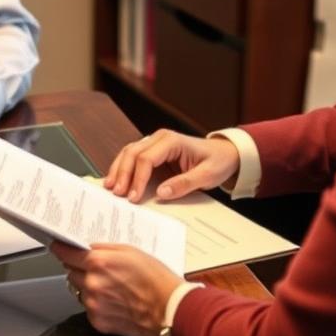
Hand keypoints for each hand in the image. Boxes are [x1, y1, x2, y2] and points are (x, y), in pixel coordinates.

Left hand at [52, 241, 182, 335]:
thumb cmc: (155, 278)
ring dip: (88, 286)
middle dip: (79, 268)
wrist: (169, 309)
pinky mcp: (98, 322)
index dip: (61, 249)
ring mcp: (93, 305)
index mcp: (98, 263)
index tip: (58, 246)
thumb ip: (105, 248)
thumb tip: (87, 247)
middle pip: (70, 272)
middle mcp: (92, 284)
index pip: (66, 254)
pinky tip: (114, 300)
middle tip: (98, 267)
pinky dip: (96, 303)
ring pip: (79, 290)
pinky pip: (88, 308)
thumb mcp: (131, 251)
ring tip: (111, 285)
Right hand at [104, 129, 240, 202]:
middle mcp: (160, 138)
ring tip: (110, 187)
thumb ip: (185, 184)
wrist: (225, 154)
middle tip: (116, 193)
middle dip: (123, 173)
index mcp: (172, 141)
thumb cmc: (217, 162)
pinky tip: (116, 180)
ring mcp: (155, 143)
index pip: (147, 158)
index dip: (138, 178)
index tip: (134, 197)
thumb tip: (162, 193)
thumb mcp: (207, 175)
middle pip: (133, 153)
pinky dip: (123, 168)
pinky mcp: (153, 152)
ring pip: (129, 152)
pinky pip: (133, 157)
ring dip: (118, 169)